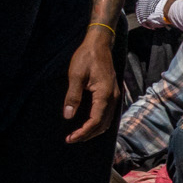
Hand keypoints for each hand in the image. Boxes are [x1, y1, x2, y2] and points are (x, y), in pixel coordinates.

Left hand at [63, 25, 121, 143]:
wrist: (100, 44)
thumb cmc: (87, 57)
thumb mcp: (75, 76)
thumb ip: (73, 97)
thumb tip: (68, 115)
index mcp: (104, 94)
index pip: (95, 121)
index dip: (83, 132)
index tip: (70, 138)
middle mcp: (112, 97)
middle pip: (103, 124)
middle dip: (88, 134)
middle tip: (71, 139)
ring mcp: (114, 95)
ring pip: (107, 121)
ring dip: (94, 130)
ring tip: (79, 134)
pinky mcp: (112, 93)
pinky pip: (108, 113)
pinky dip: (99, 122)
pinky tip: (88, 122)